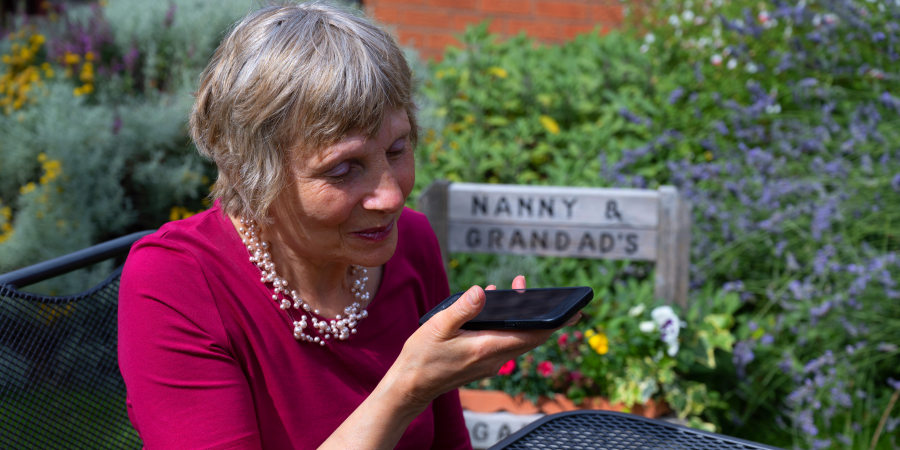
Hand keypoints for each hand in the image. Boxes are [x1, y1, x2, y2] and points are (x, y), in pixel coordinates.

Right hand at [386, 275, 580, 409]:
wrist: (410, 387)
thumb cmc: (421, 358)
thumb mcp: (438, 327)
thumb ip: (462, 309)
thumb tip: (482, 292)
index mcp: (487, 348)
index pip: (531, 335)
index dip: (554, 322)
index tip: (573, 311)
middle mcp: (493, 358)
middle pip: (530, 337)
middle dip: (542, 314)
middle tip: (553, 295)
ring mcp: (488, 362)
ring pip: (516, 339)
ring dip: (522, 317)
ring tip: (517, 289)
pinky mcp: (481, 362)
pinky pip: (503, 342)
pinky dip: (506, 324)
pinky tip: (492, 305)